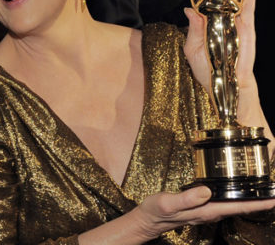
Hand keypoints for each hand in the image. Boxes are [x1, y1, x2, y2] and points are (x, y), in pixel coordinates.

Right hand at [134, 186, 274, 240]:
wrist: (147, 220)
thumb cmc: (155, 212)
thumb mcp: (167, 203)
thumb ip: (186, 198)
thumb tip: (206, 191)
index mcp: (205, 210)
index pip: (237, 206)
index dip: (257, 203)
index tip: (274, 197)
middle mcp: (209, 212)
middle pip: (240, 207)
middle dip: (259, 201)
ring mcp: (206, 211)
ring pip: (234, 205)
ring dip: (250, 199)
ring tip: (263, 191)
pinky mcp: (201, 207)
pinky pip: (224, 202)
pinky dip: (236, 197)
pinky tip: (236, 192)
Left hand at [184, 0, 257, 112]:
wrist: (224, 87)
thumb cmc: (206, 70)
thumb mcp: (192, 49)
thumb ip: (193, 29)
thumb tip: (188, 9)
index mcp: (208, 22)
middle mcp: (223, 20)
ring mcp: (237, 25)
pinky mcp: (247, 33)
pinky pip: (248, 14)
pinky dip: (249, 0)